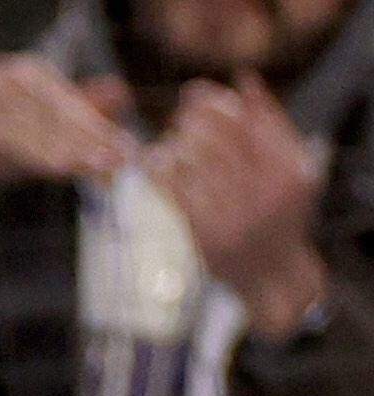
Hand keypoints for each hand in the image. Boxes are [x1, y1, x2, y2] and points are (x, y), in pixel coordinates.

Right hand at [0, 53, 130, 197]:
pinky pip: (18, 137)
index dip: (102, 129)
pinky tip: (63, 168)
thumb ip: (67, 121)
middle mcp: (15, 74)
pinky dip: (41, 153)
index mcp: (31, 74)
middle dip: (96, 139)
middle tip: (123, 163)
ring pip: (44, 123)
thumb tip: (119, 97)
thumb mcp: (27, 137)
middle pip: (65, 110)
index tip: (129, 153)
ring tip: (102, 168)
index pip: (75, 103)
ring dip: (75, 148)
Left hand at [149, 74, 327, 338]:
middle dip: (189, 121)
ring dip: (172, 143)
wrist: (270, 272)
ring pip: (190, 160)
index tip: (192, 93)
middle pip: (214, 137)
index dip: (212, 100)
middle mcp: (263, 191)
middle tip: (179, 120)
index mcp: (287, 168)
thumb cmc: (278, 209)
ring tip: (170, 143)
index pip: (243, 120)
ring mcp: (234, 214)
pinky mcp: (204, 234)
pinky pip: (172, 191)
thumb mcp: (289, 164)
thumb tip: (243, 77)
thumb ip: (270, 122)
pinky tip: (153, 161)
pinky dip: (158, 170)